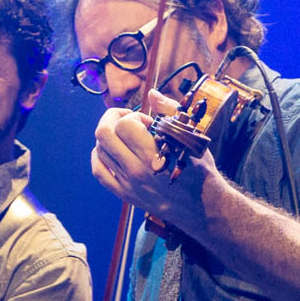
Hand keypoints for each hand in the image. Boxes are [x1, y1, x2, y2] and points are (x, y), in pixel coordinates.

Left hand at [90, 105, 218, 235]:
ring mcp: (128, 184)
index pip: (125, 125)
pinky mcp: (124, 194)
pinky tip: (109, 149)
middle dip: (112, 118)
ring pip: (99, 149)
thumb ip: (171, 113)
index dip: (133, 116)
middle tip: (126, 120)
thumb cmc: (198, 170)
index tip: (147, 122)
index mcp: (155, 155)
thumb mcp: (191, 138)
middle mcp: (137, 170)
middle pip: (104, 134)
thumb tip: (152, 93)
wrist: (201, 207)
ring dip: (109, 136)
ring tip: (125, 136)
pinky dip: (98, 155)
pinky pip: (99, 171)